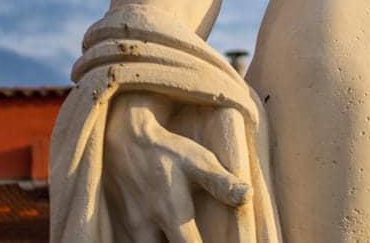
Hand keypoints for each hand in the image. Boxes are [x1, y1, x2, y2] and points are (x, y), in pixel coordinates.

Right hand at [105, 92, 249, 242]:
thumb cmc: (166, 150)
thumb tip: (247, 196)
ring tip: (179, 235)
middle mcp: (146, 226)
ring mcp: (130, 228)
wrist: (123, 138)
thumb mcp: (197, 160)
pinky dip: (152, 241)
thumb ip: (220, 181)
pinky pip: (133, 242)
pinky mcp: (121, 226)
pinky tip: (166, 235)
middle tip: (194, 238)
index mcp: (170, 212)